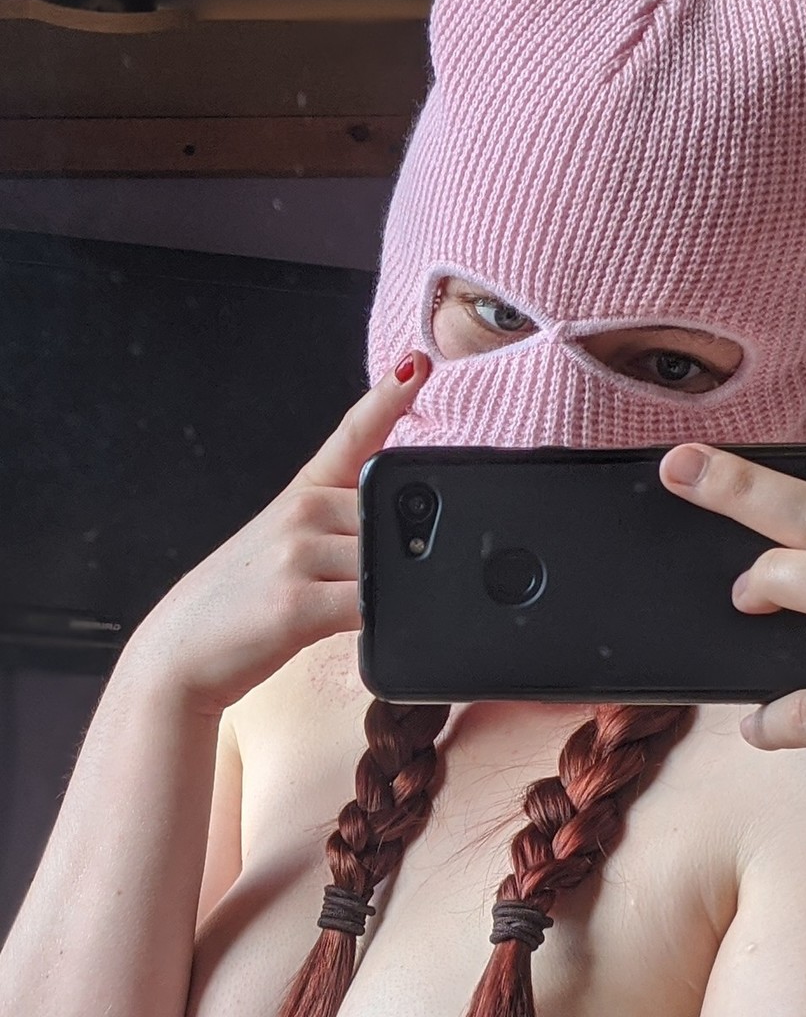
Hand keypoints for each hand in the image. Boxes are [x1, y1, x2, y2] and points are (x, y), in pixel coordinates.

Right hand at [124, 352, 429, 716]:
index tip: (415, 364)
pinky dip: (385, 619)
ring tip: (359, 613)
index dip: (388, 398)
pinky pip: (370, 604)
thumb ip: (343, 529)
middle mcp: (302, 510)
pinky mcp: (297, 602)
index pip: (353, 434)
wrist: (180, 652)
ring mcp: (298, 552)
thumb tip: (410, 538)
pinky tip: (376, 628)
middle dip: (408, 552)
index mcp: (304, 492)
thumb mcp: (287, 543)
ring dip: (393, 590)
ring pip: (387, 560)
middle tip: (386, 582)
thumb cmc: (243, 599)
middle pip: (394, 518)